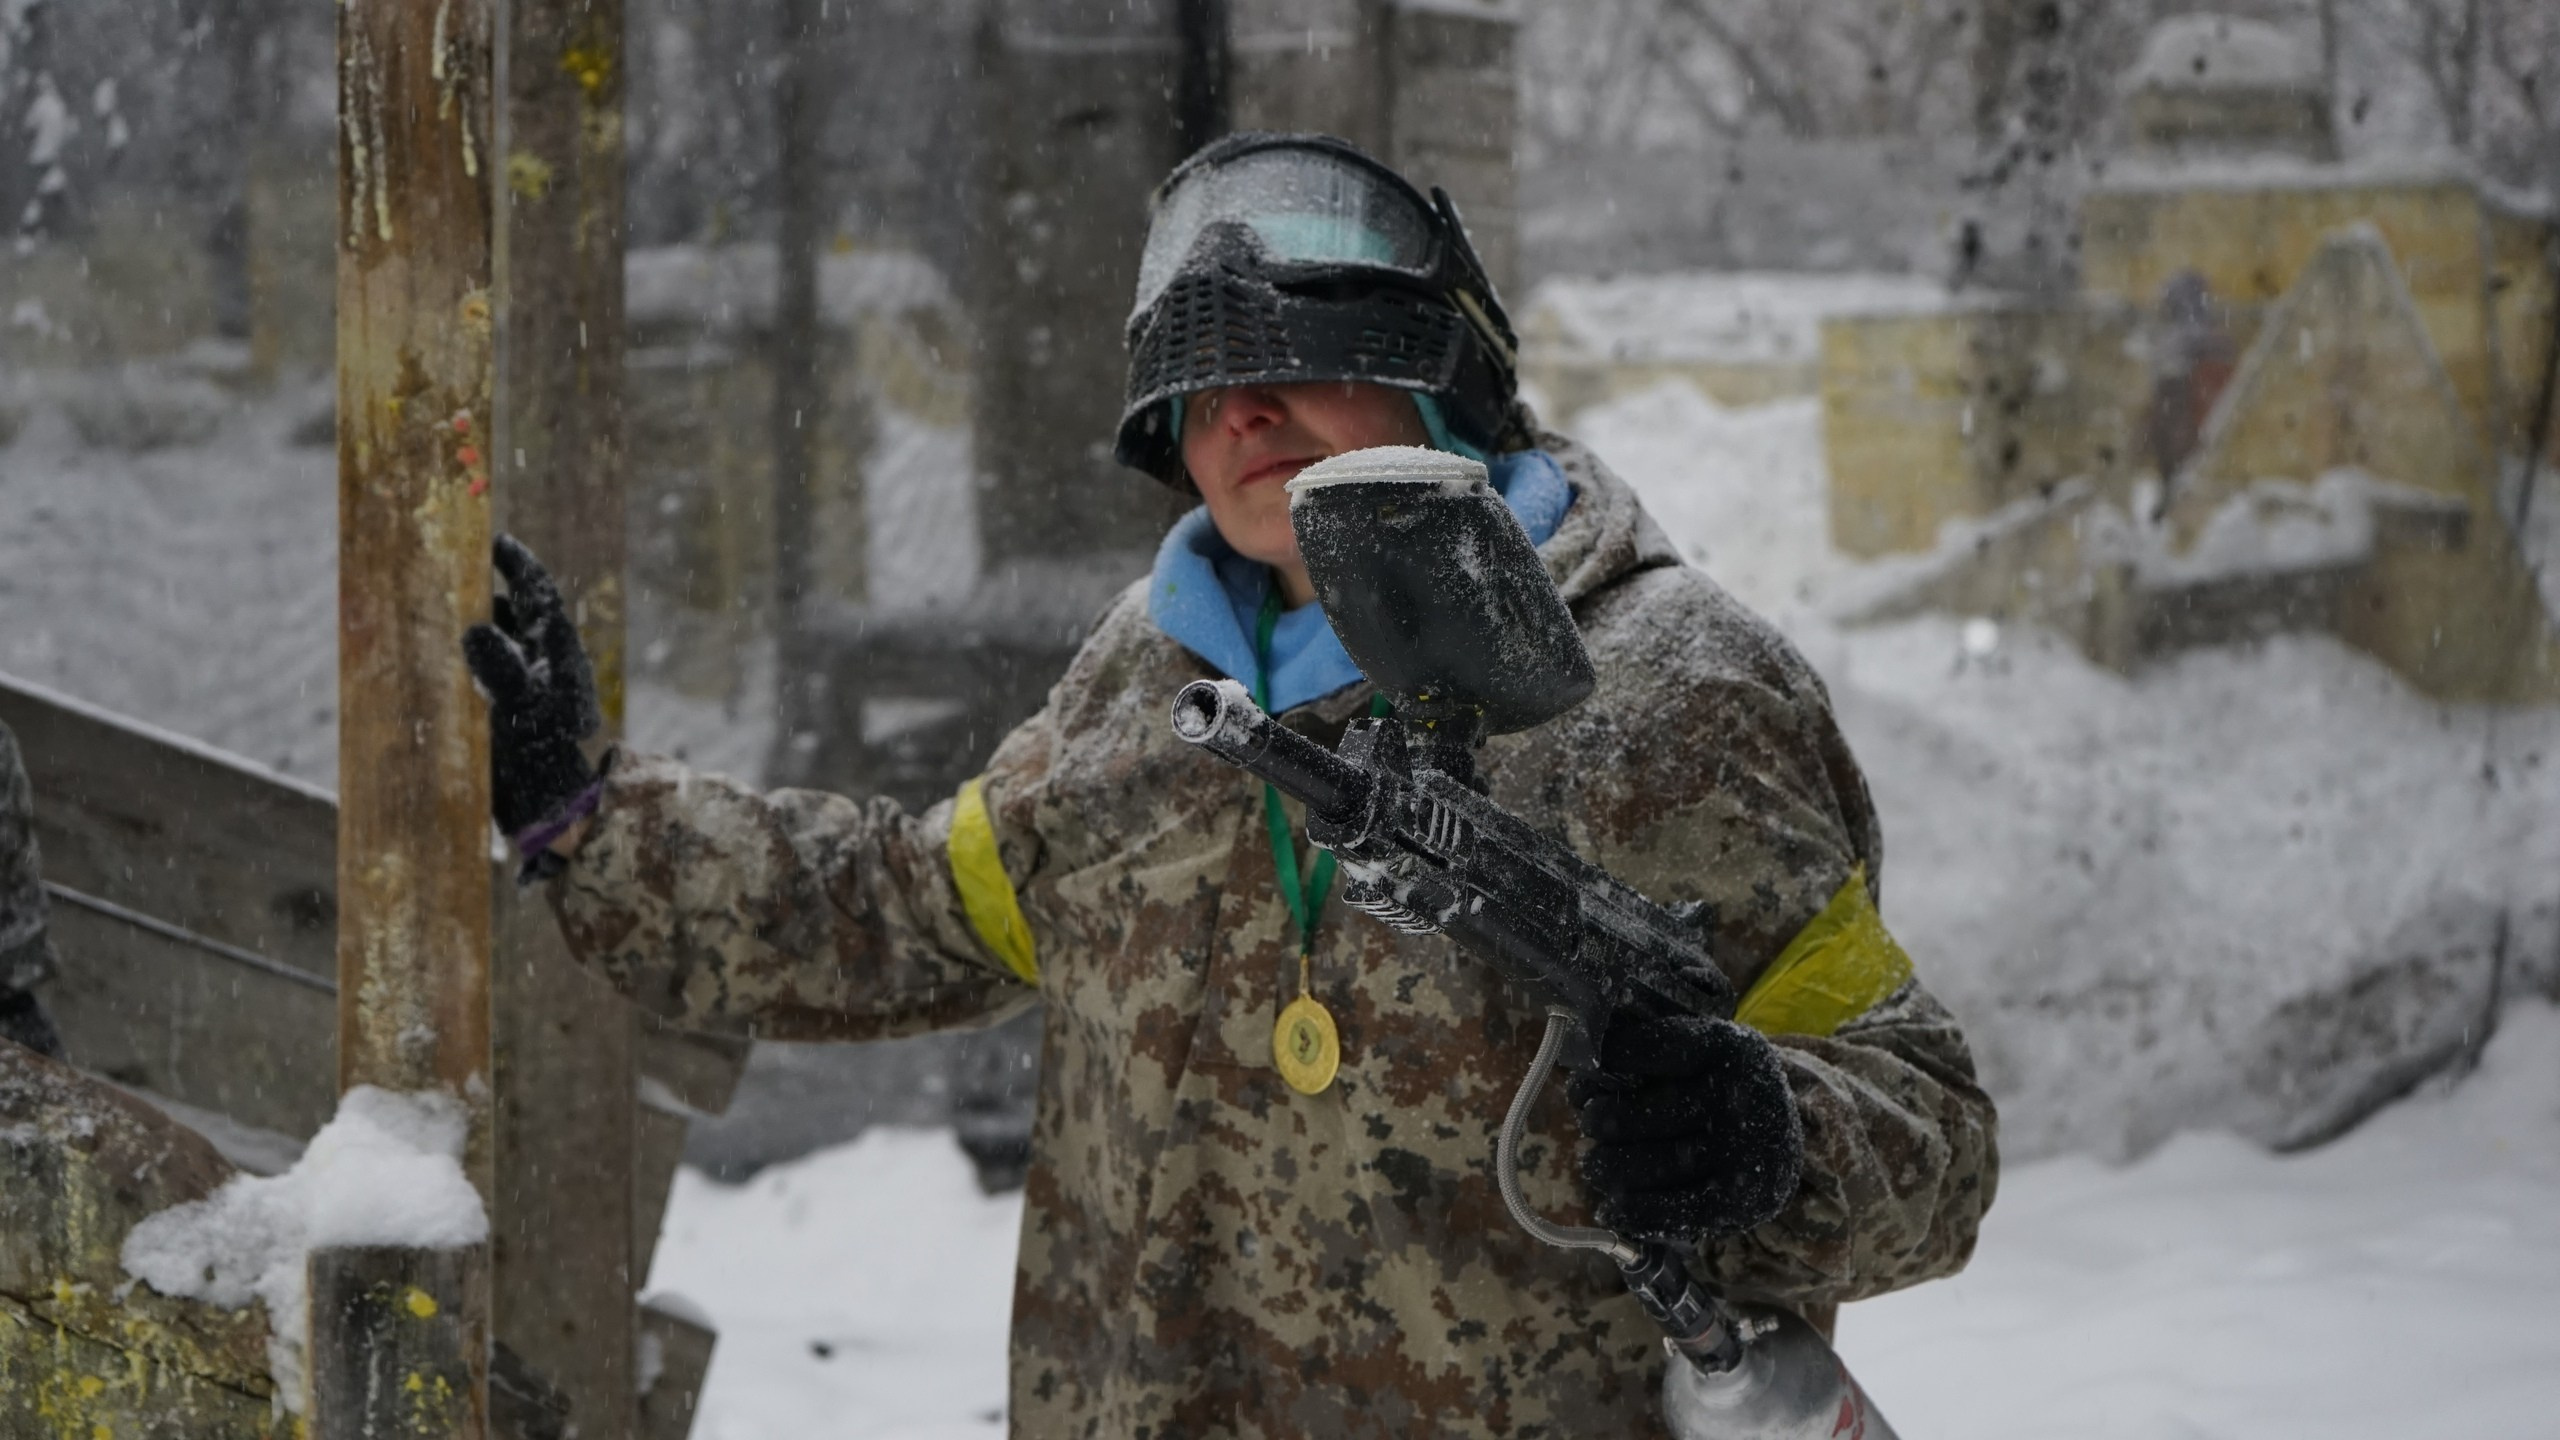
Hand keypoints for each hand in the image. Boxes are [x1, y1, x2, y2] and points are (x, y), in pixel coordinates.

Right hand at [463, 535, 603, 844]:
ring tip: (443, 604)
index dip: (519, 567)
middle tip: (459, 566)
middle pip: (522, 614)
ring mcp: (534, 690)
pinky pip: (494, 670)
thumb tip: (475, 627)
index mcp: (558, 657)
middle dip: (494, 588)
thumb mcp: (519, 710)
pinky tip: (443, 655)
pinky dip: (472, 655)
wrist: (551, 812)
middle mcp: (549, 668)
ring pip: (508, 641)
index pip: (540, 597)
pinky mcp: (517, 713)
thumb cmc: (540, 760)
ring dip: (480, 620)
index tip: (496, 541)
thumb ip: (500, 668)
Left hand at [1569, 1014, 1804, 1243]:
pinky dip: (1634, 1212)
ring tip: (1596, 1166)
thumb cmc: (1721, 1088)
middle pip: (1641, 1114)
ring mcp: (1743, 1153)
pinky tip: (1611, 1209)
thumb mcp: (1702, 1053)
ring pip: (1650, 1165)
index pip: (1652, 1048)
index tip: (1586, 1076)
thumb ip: (1649, 1050)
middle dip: (1601, 1120)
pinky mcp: (1741, 1203)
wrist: (1788, 1136)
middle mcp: (1740, 1098)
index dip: (1608, 1062)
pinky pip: (1674, 1212)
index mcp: (1730, 1048)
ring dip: (1607, 1168)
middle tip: (1591, 1122)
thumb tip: (1583, 1071)